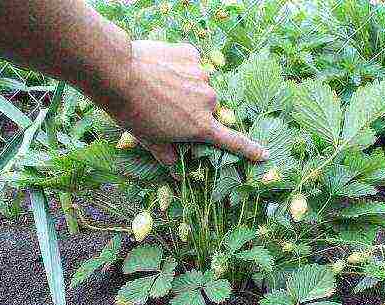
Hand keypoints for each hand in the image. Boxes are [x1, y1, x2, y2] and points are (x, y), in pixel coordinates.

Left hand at [110, 40, 268, 164]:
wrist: (119, 74)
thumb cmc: (133, 113)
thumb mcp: (149, 139)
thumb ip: (167, 154)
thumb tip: (174, 168)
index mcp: (200, 126)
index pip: (232, 141)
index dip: (250, 149)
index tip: (265, 153)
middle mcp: (207, 101)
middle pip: (209, 107)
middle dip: (195, 108)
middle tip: (169, 106)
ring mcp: (201, 76)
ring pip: (200, 83)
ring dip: (186, 85)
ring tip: (160, 85)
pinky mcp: (191, 55)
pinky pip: (190, 63)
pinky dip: (179, 66)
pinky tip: (161, 68)